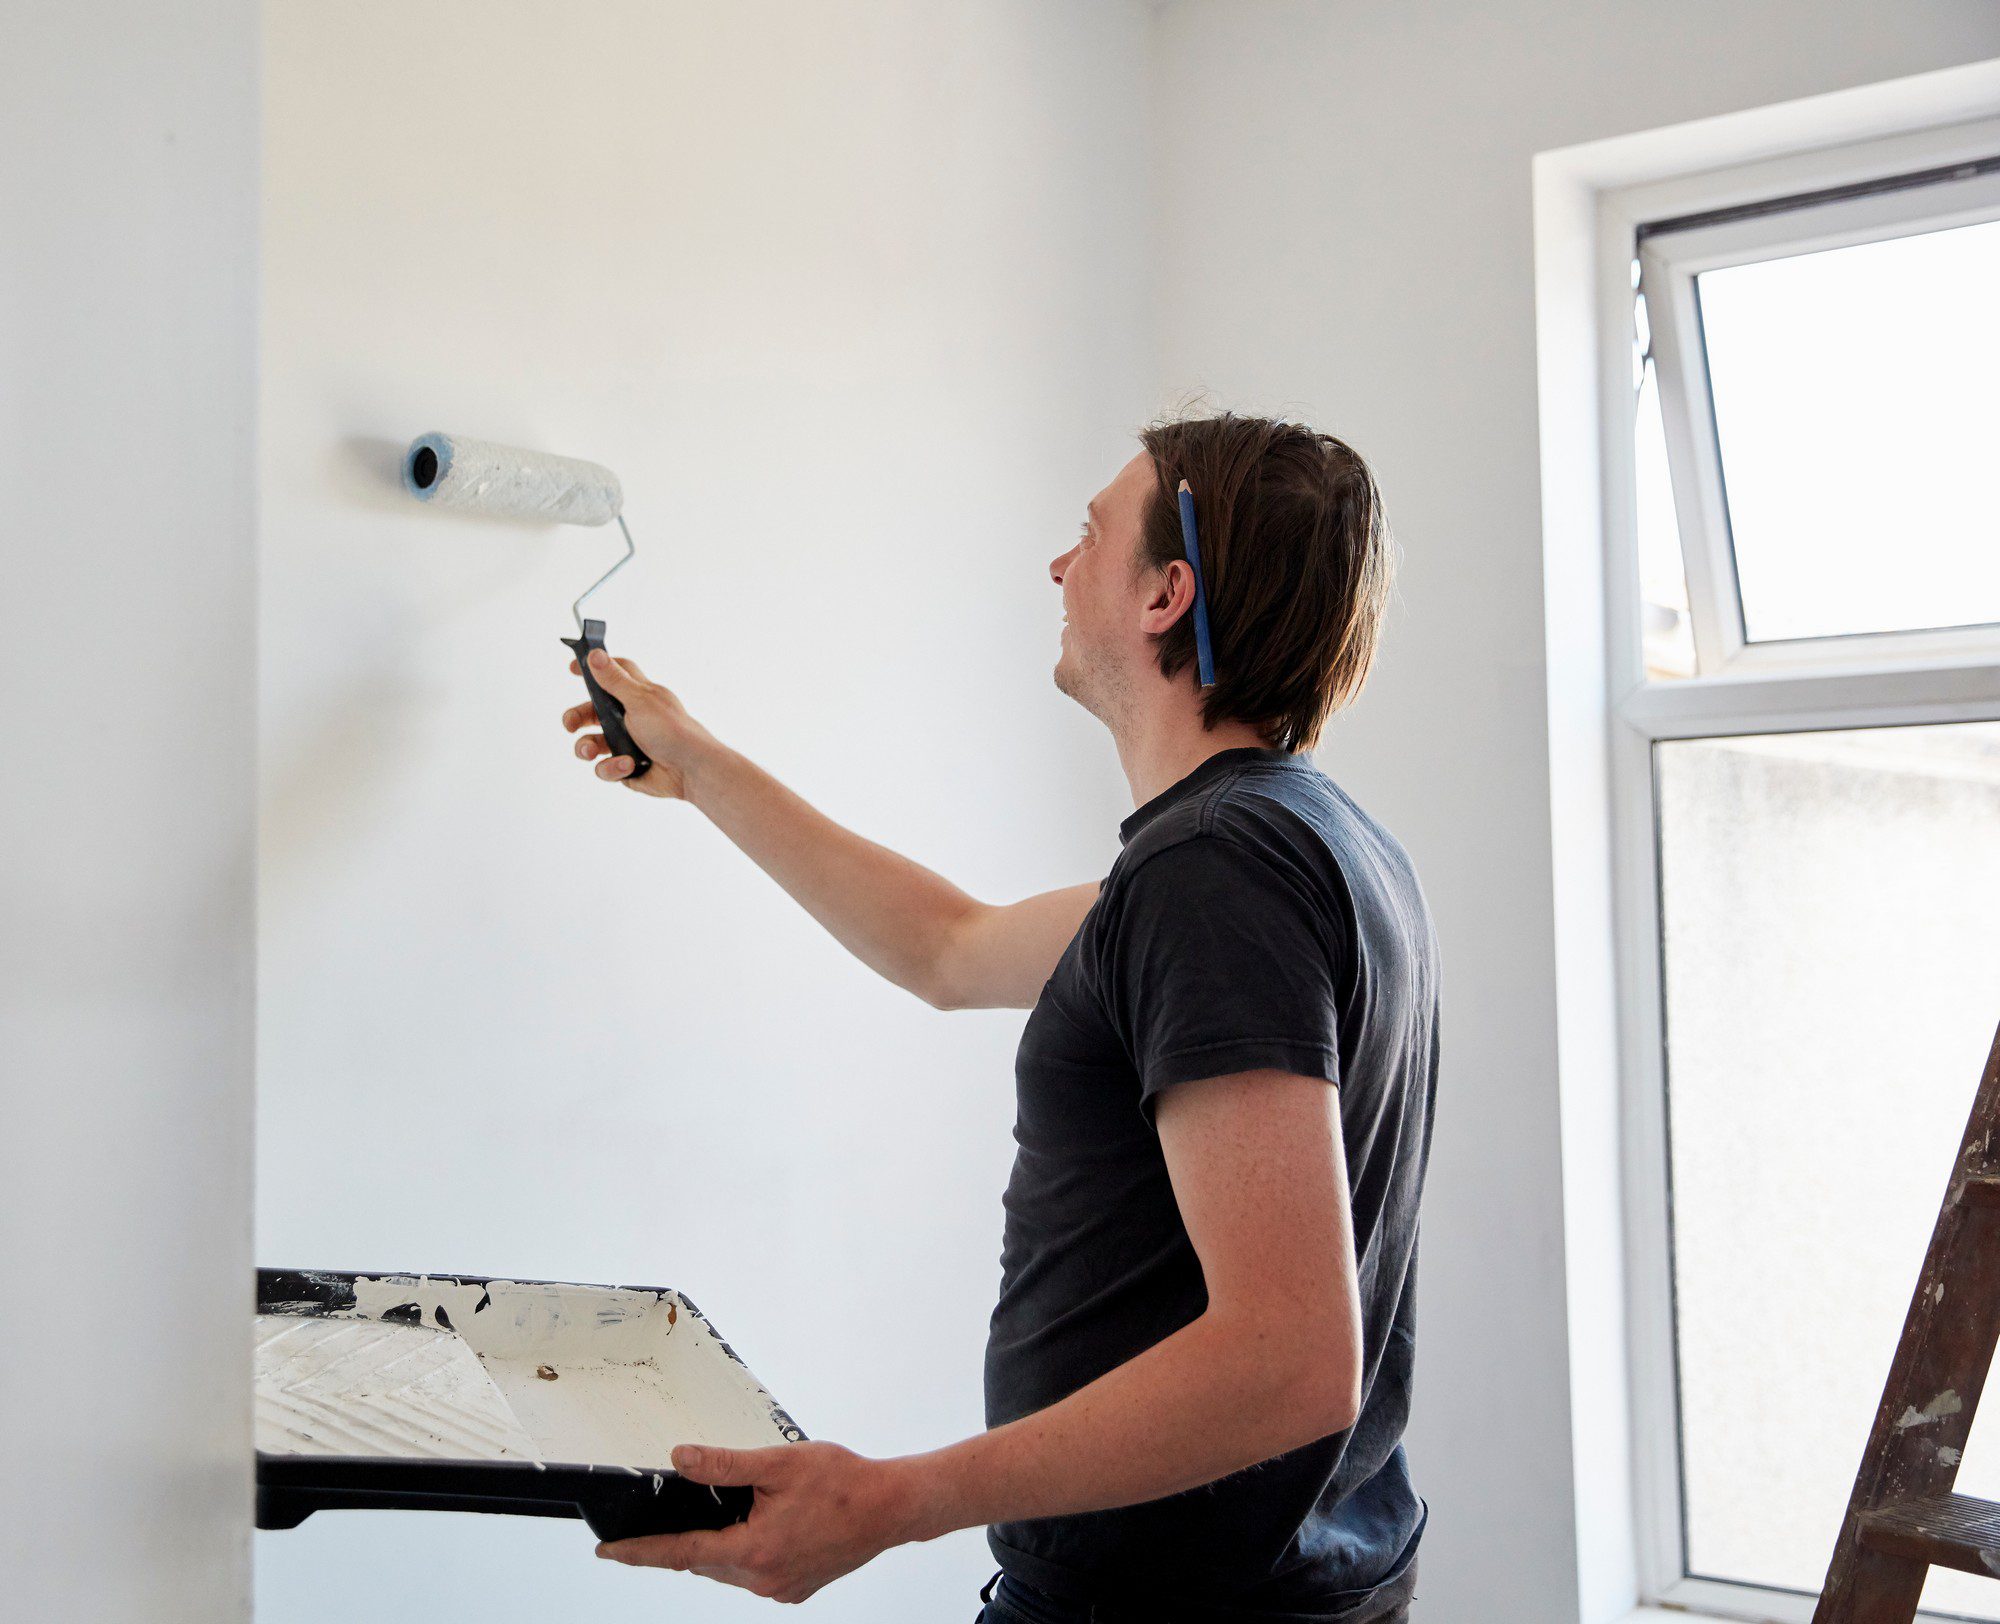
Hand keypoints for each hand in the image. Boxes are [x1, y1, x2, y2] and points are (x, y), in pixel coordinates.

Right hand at [561, 649, 714, 799]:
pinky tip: (629, 765)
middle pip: (591, 712)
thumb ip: (614, 680)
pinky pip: (605, 768)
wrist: (690, 769)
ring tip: (591, 751)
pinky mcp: (626, 767)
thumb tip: (596, 654)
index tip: (572, 668)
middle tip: (570, 725)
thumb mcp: (639, 700)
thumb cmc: (672, 730)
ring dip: (587, 747)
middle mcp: (629, 718)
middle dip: (576, 718)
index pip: (613, 673)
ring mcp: (627, 743)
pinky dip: (613, 767)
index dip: (594, 668)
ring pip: (592, 743)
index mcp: (635, 695)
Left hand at [595, 1441, 929, 1603]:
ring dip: (717, 1547)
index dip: (639, 1552)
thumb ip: (723, 1464)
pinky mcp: (797, 1589)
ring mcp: (781, 1589)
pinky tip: (758, 1529)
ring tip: (725, 1516)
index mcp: (752, 1551)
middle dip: (682, 1542)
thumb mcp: (778, 1463)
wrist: (892, 1508)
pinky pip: (754, 1575)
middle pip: (703, 1561)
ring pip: (729, 1569)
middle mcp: (762, 1580)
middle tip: (663, 1521)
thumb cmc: (843, 1482)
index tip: (607, 1552)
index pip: (679, 1552)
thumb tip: (680, 1460)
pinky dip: (745, 1554)